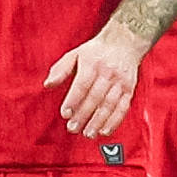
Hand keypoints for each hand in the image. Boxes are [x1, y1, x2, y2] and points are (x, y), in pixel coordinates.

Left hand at [43, 20, 148, 137]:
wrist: (125, 42)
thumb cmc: (95, 51)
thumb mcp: (75, 54)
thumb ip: (60, 70)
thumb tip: (47, 84)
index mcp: (92, 64)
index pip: (82, 85)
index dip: (73, 100)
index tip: (65, 114)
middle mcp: (108, 73)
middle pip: (95, 97)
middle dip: (83, 115)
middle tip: (72, 128)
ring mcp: (120, 82)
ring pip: (109, 104)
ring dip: (98, 121)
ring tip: (87, 134)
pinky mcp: (129, 89)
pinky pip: (123, 107)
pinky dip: (114, 121)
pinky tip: (104, 131)